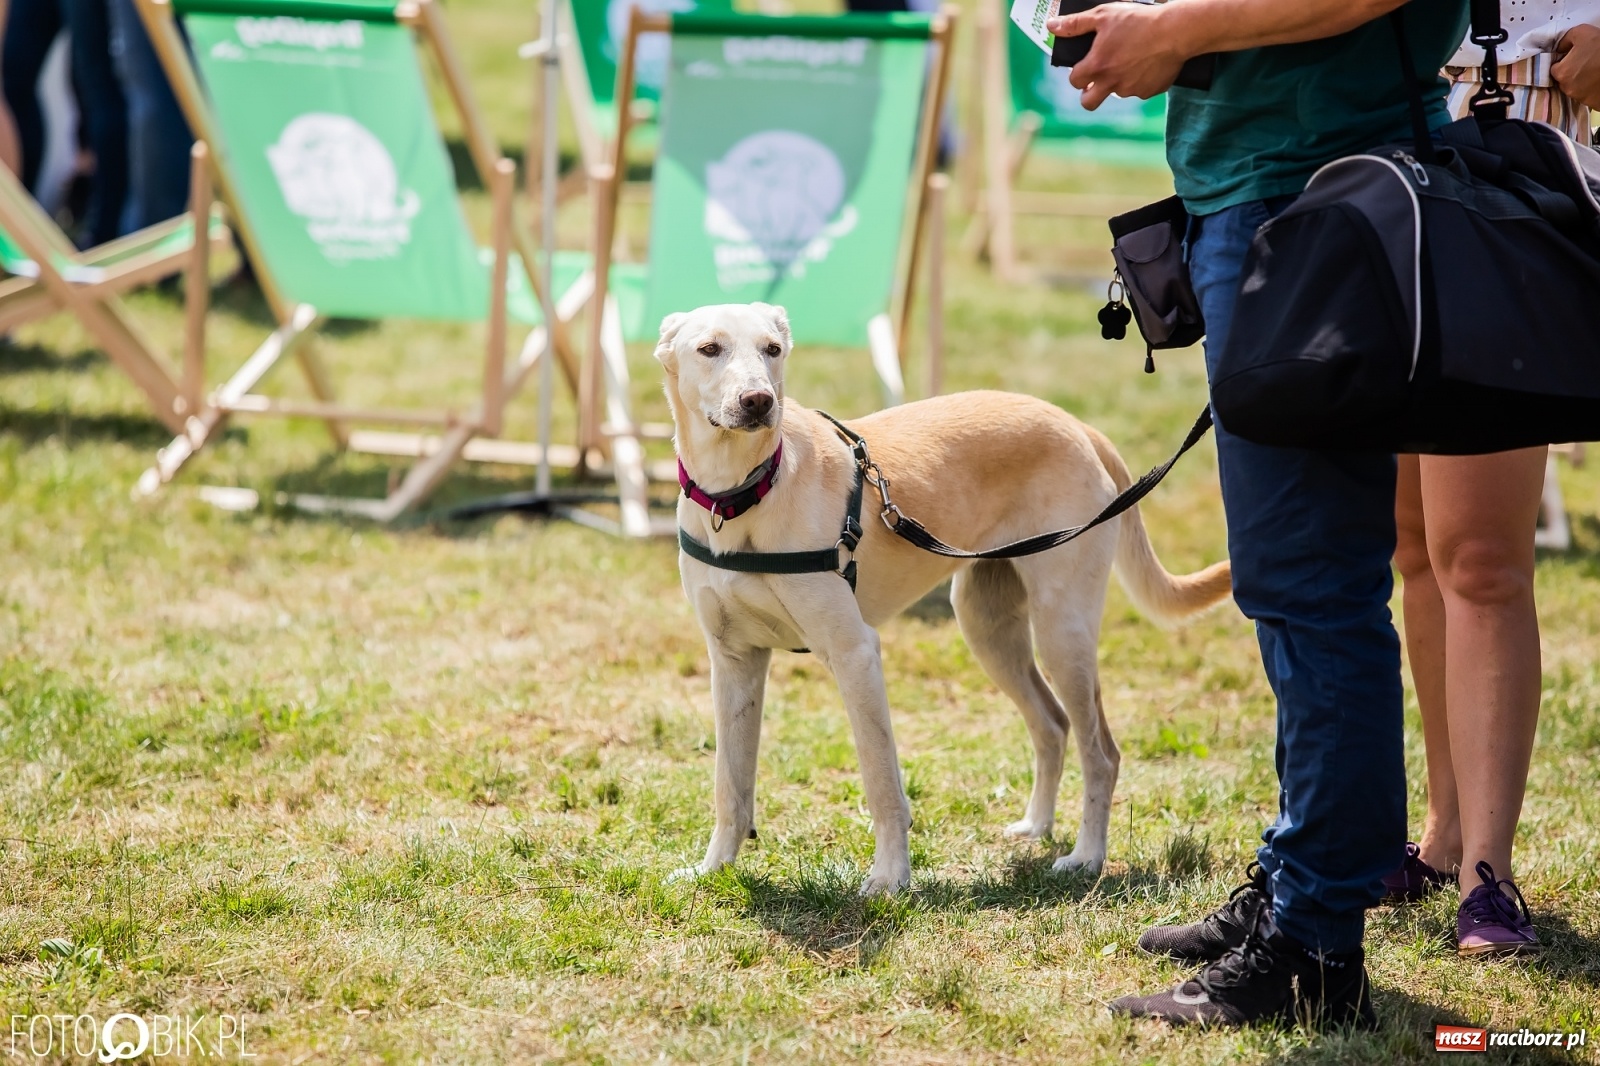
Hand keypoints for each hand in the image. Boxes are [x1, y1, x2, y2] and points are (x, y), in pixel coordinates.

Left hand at [1045, 2, 1193, 109]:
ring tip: (1130, 59)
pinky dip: (1140, 80)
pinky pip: (1139, 90)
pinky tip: (1147, 62)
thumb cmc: (1138, 21)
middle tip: (1094, 83)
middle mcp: (1111, 83)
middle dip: (1087, 96)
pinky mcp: (1149, 92)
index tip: (1083, 67)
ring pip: (1117, 93)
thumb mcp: (1103, 15)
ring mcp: (1131, 90)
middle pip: (1088, 103)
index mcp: (1097, 66)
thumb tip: (1051, 27)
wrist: (1176, 31)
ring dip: (1118, 81)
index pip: (1074, 81)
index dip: (1077, 74)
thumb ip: (1076, 24)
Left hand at [1553, 22, 1599, 109]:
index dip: (1564, 62)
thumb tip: (1559, 48)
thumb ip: (1565, 40)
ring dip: (1581, 82)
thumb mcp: (1582, 32)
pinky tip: (1597, 81)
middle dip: (1572, 73)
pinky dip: (1591, 90)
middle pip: (1564, 80)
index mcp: (1562, 72)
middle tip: (1586, 64)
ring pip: (1575, 89)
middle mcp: (1567, 88)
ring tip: (1594, 72)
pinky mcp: (1592, 103)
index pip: (1554, 69)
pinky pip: (1587, 96)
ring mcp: (1580, 98)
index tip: (1574, 58)